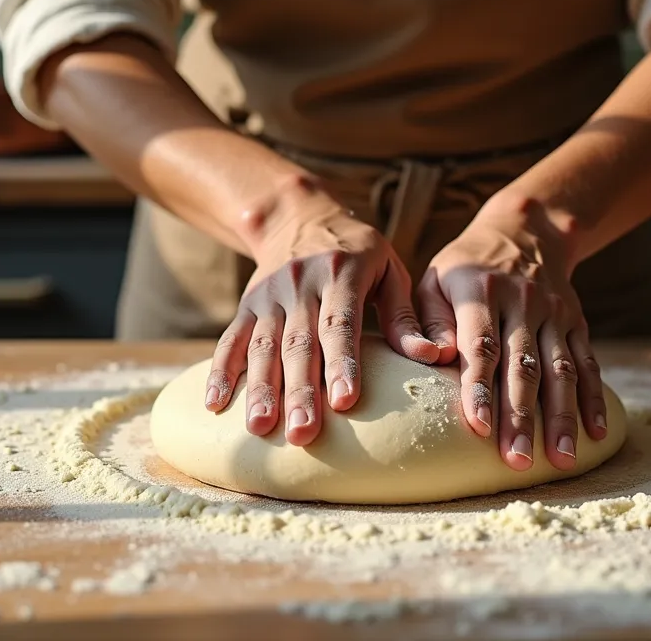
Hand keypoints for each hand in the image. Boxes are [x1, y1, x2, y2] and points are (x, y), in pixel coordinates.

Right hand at [203, 177, 440, 444]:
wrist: (298, 215)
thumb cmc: (359, 253)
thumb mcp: (390, 270)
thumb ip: (406, 317)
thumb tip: (434, 357)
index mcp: (343, 273)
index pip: (341, 323)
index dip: (342, 362)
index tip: (345, 402)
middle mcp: (301, 284)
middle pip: (299, 343)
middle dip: (300, 391)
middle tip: (303, 434)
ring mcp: (269, 295)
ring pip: (262, 346)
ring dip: (260, 389)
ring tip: (260, 429)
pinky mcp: (247, 305)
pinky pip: (230, 340)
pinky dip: (220, 372)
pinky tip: (215, 405)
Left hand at [416, 211, 607, 470]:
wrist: (525, 231)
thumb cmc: (464, 270)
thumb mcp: (434, 279)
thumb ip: (427, 320)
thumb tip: (431, 359)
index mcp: (479, 290)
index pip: (481, 345)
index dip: (479, 386)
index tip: (478, 426)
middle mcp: (522, 301)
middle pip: (523, 365)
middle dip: (521, 416)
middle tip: (516, 461)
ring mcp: (554, 312)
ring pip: (560, 369)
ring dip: (561, 416)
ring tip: (560, 458)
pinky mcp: (576, 322)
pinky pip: (588, 363)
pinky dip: (593, 399)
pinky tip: (596, 434)